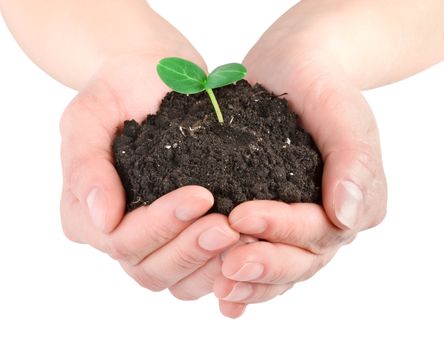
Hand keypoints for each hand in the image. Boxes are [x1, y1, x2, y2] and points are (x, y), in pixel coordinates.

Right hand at [59, 19, 239, 297]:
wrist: (153, 79)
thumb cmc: (119, 91)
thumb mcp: (90, 114)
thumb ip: (85, 164)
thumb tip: (101, 219)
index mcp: (86, 215)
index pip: (120, 239)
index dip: (159, 225)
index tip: (201, 195)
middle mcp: (118, 235)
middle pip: (149, 268)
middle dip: (190, 248)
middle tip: (229, 225)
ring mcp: (153, 241)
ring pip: (177, 279)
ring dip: (210, 263)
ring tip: (244, 236)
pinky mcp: (182, 237)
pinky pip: (200, 271)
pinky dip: (224, 266)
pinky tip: (250, 247)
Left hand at [214, 8, 386, 317]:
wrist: (295, 70)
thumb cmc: (322, 88)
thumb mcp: (342, 114)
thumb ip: (353, 162)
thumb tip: (348, 219)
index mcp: (352, 202)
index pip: (320, 230)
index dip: (282, 230)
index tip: (241, 216)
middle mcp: (326, 221)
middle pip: (301, 261)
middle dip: (264, 266)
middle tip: (227, 267)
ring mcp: (296, 224)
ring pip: (281, 269)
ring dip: (251, 282)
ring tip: (219, 287)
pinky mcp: (269, 219)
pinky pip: (261, 256)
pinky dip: (244, 279)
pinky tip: (220, 293)